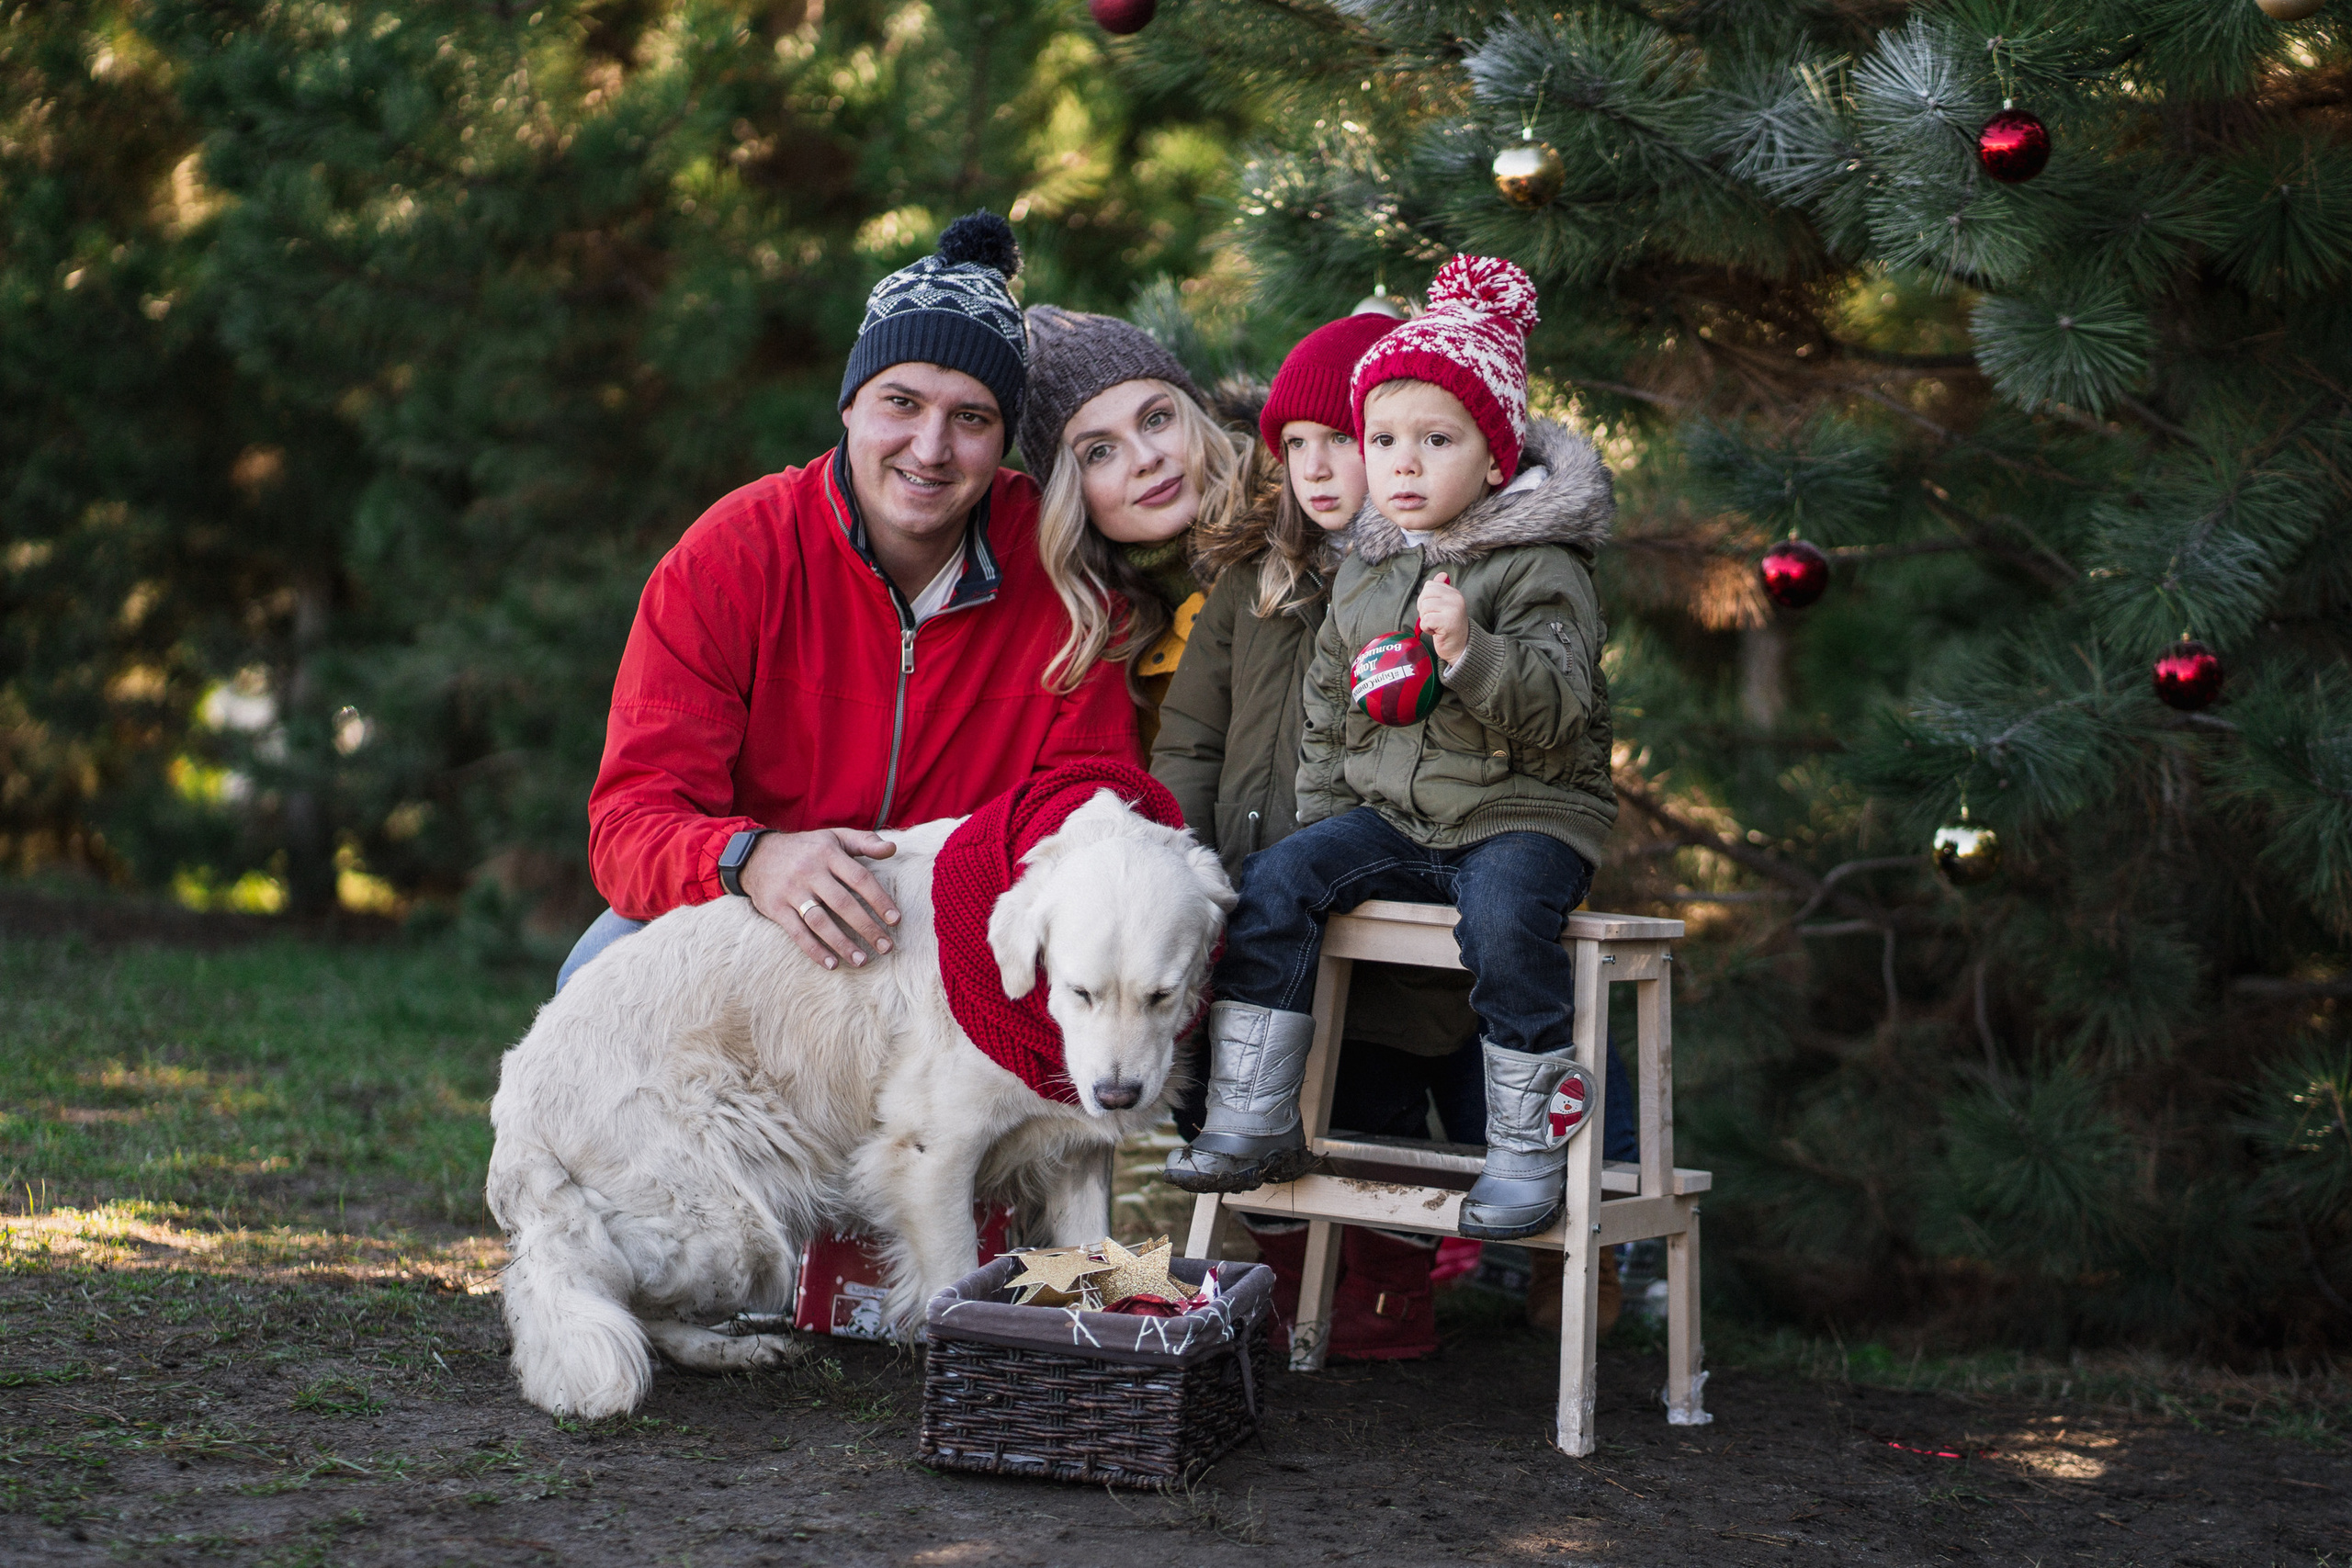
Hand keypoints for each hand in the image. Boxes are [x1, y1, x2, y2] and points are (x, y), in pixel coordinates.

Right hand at [739, 828, 900, 970]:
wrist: (755, 854)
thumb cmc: (806, 849)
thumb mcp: (834, 837)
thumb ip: (865, 842)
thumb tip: (893, 849)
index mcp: (828, 853)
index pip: (860, 878)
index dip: (880, 900)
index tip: (895, 920)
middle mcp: (810, 871)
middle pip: (843, 903)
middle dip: (867, 927)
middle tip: (886, 947)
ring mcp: (791, 891)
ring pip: (820, 921)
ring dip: (843, 944)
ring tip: (862, 961)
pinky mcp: (775, 908)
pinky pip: (797, 933)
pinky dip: (815, 950)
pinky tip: (832, 964)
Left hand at [1417, 572, 1468, 665]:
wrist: (1462, 648)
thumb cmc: (1450, 628)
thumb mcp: (1446, 606)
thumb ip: (1441, 590)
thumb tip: (1441, 575)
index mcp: (1454, 593)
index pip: (1429, 586)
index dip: (1426, 599)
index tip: (1435, 610)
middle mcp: (1455, 598)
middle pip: (1425, 595)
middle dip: (1424, 609)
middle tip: (1434, 619)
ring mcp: (1453, 610)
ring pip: (1424, 607)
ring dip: (1426, 620)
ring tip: (1437, 626)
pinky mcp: (1448, 622)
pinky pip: (1426, 620)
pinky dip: (1427, 628)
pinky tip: (1436, 632)